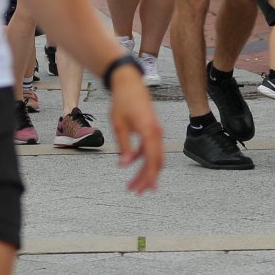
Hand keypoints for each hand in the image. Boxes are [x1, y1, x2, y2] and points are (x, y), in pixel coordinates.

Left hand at [105, 71, 163, 193]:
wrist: (128, 83)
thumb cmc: (122, 102)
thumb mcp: (118, 125)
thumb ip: (123, 146)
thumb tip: (124, 165)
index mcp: (149, 131)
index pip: (152, 160)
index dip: (149, 176)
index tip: (144, 189)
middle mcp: (156, 132)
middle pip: (155, 162)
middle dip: (146, 178)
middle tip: (136, 191)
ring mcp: (155, 131)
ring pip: (154, 157)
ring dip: (145, 171)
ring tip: (134, 184)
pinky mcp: (152, 129)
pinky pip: (150, 148)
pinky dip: (142, 158)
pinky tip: (130, 163)